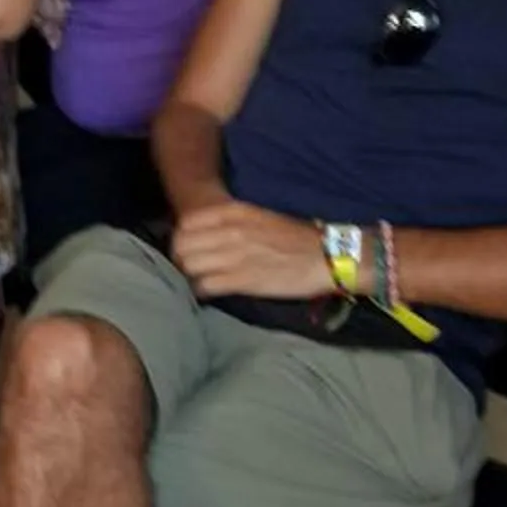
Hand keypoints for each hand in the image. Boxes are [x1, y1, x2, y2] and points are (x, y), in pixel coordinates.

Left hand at [171, 199, 329, 301]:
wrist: (326, 257)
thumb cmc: (295, 238)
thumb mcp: (260, 217)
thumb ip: (230, 223)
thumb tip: (204, 234)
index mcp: (235, 213)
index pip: (186, 223)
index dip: (181, 239)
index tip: (187, 250)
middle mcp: (230, 231)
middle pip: (182, 246)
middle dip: (180, 259)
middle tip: (188, 269)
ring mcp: (235, 256)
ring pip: (189, 266)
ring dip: (188, 276)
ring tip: (197, 281)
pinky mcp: (242, 280)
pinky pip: (204, 286)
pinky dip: (200, 292)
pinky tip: (208, 293)